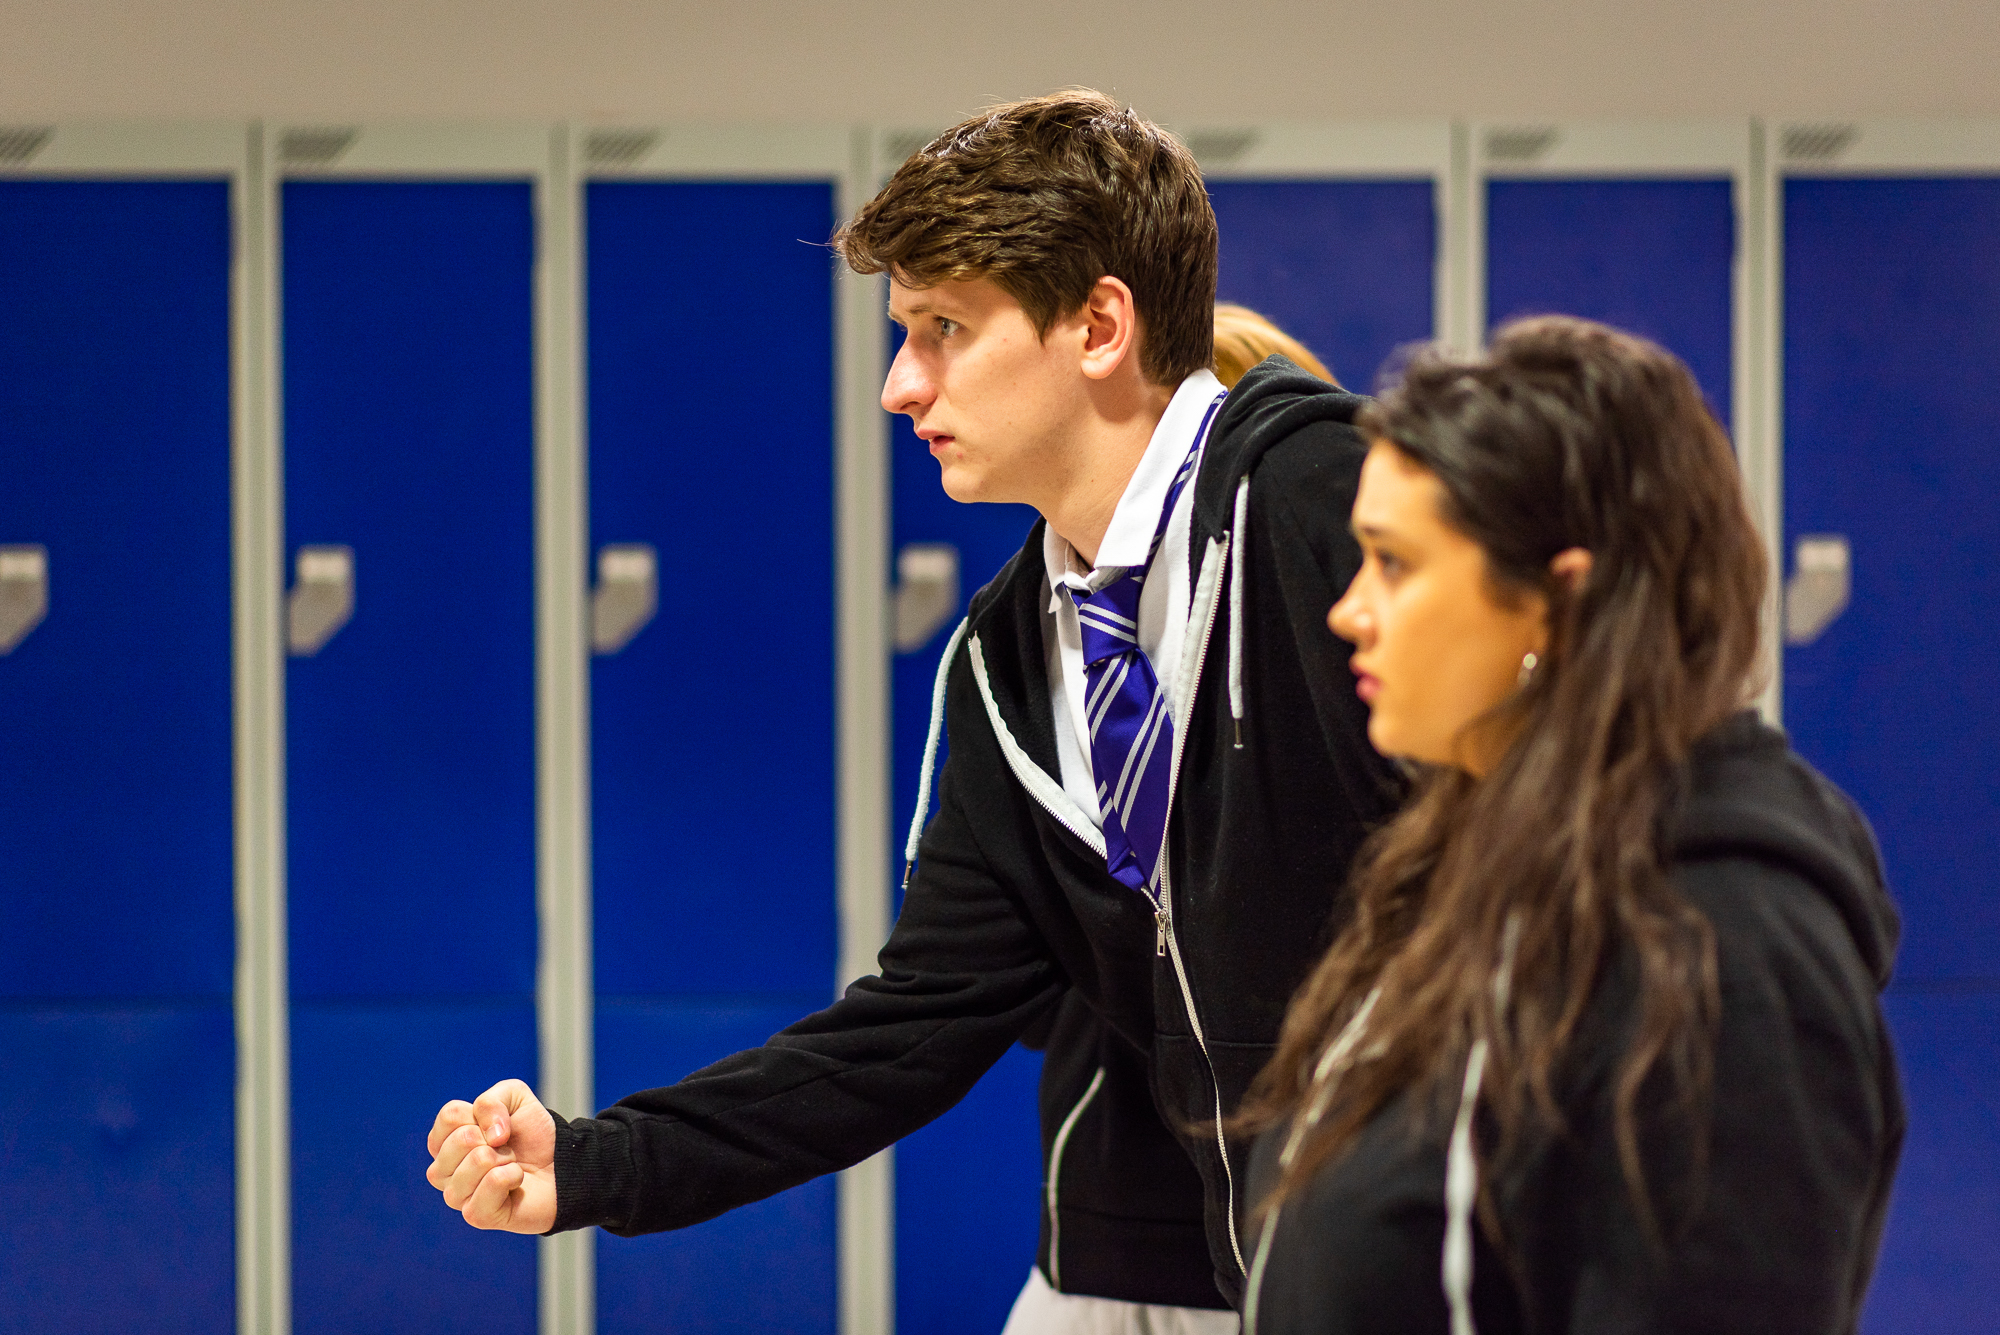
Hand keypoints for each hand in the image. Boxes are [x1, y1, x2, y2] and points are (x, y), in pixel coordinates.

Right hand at [426, 1078, 557, 1233]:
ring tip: (510, 1166)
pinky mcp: (477, 1215)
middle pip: (461, 1139)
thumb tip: (490, 1134)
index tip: (497, 1126)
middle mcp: (443, 1172)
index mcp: (445, 1143)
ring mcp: (457, 1196)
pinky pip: (493, 1182)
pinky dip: (512, 1175)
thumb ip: (491, 1101)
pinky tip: (515, 1182)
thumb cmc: (532, 1136)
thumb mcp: (514, 1098)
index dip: (481, 1114)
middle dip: (494, 1138)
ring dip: (505, 1158)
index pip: (448, 1117)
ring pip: (477, 1160)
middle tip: (506, 1150)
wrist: (561, 1166)